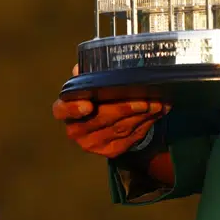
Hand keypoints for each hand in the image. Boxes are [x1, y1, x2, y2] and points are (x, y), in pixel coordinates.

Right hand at [53, 66, 168, 158]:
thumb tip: (81, 68)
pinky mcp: (111, 151)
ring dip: (142, 115)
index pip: (61, 110)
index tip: (88, 105)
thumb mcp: (90, 83)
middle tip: (145, 99)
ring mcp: (93, 143)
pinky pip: (131, 137)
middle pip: (101, 118)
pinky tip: (158, 112)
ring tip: (157, 103)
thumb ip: (86, 75)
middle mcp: (76, 130)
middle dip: (125, 108)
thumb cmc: (95, 97)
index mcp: (65, 110)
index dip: (73, 108)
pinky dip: (147, 123)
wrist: (106, 123)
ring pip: (120, 128)